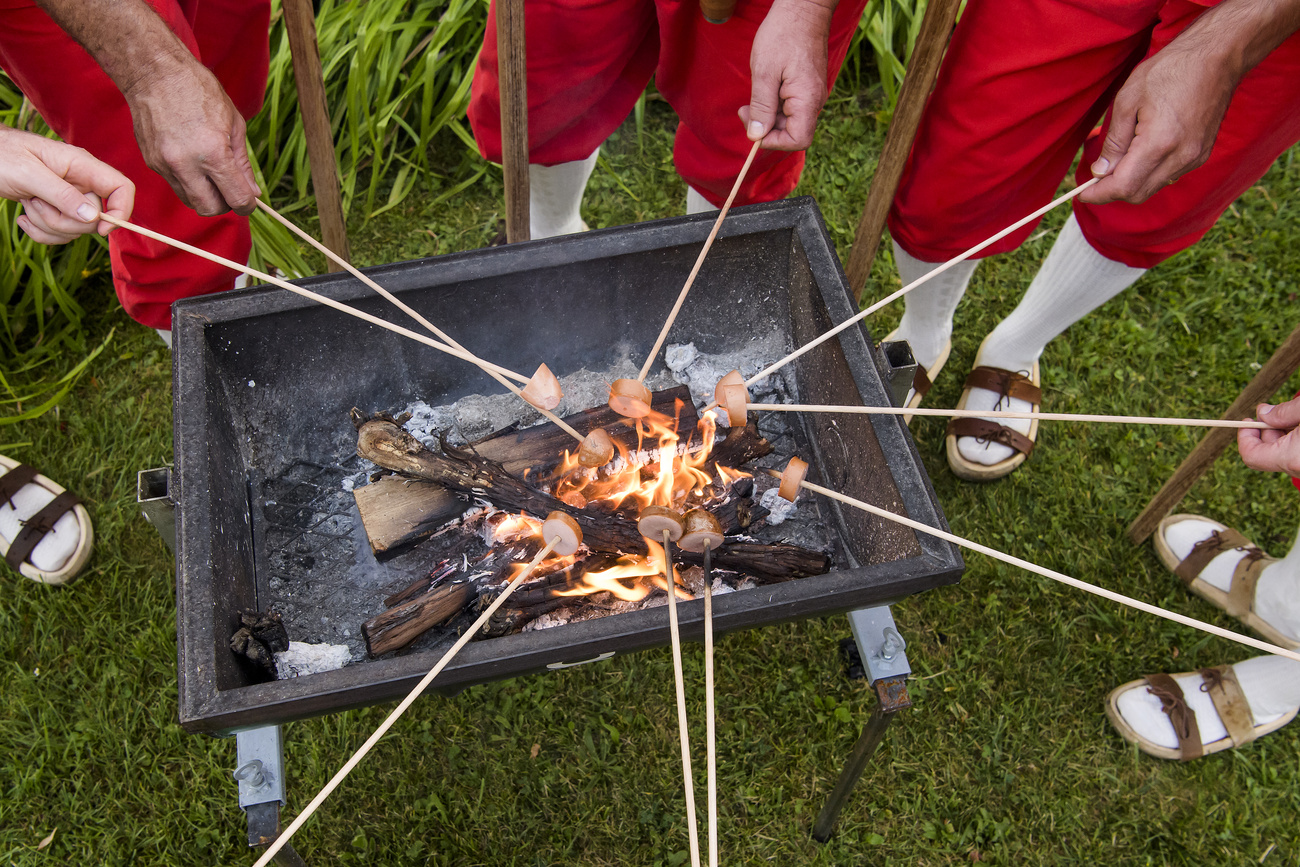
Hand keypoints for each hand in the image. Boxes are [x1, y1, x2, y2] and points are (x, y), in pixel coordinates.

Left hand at [0, 126, 134, 243]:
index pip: (121, 187)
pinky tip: (24, 217)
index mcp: (81, 165)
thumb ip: (62, 194)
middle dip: (64, 221)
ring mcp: (69, 197)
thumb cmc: (1, 155)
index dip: (120, 210)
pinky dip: (41, 232)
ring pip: (77, 228)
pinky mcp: (57, 209)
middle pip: (95, 216)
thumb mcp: (28, 173)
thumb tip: (93, 217)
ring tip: (28, 203)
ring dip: (48, 225)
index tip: (100, 229)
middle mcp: (80, 182)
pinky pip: (61, 233)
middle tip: (37, 204)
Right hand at [124, 61, 260, 215]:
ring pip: (190, 201)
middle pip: (210, 209)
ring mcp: (165, 165)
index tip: (249, 201)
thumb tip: (253, 192)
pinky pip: (175, 185)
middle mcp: (186, 164)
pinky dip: (188, 182)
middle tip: (229, 189)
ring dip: (205, 196)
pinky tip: (193, 161)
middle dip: (224, 204)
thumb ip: (243, 163)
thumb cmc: (199, 91)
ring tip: (211, 174)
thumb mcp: (234, 124)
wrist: (155, 72)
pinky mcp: (152, 162)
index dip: (247, 205)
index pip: (236, 198)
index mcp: (213, 153)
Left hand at [738, 0, 833, 151]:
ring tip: (753, 95)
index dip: (774, 141)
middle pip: (792, 132)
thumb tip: (756, 136)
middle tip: (744, 110)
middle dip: (766, 127)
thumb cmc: (783, 34)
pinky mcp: (807, 87)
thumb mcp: (764, 72)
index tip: (754, 128)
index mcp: (807, 100)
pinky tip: (764, 88)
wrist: (803, 9)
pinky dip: (774, 104)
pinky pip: (791, 106)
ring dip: (768, 115)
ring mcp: (812, 94)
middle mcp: (815, 101)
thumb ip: (762, 107)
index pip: (798, 140)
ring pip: (789, 120)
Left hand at [1080, 34, 1238, 204]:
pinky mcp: (1202, 154)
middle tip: (1096, 177)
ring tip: (1119, 159)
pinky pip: (1169, 176)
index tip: (1083, 193)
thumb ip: (1113, 142)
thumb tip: (1100, 171)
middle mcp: (1181, 157)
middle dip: (1113, 191)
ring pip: (1153, 187)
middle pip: (1138, 194)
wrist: (1217, 56)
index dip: (1099, 194)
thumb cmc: (1170, 70)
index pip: (1124, 187)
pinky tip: (1142, 154)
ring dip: (1131, 182)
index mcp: (1159, 143)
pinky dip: (1150, 174)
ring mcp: (1195, 157)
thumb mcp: (1128, 100)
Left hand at [1238, 397, 1299, 475]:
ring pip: (1284, 453)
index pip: (1251, 456)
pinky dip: (1294, 439)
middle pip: (1268, 453)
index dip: (1245, 437)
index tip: (1247, 420)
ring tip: (1292, 414)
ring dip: (1282, 432)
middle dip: (1265, 430)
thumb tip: (1263, 414)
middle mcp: (1299, 468)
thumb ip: (1283, 413)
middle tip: (1271, 410)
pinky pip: (1297, 454)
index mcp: (1292, 457)